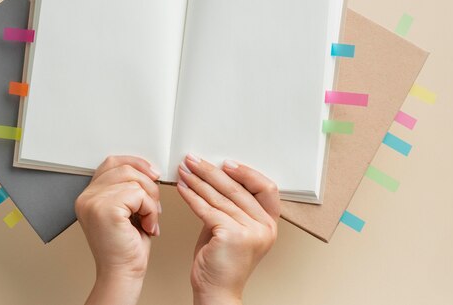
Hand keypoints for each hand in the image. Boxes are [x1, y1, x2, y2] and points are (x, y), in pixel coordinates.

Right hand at [75, 155, 160, 304]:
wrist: (123, 273)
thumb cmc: (126, 247)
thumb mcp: (126, 210)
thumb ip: (128, 188)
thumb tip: (147, 169)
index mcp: (89, 196)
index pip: (111, 163)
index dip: (135, 163)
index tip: (152, 173)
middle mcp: (86, 197)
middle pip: (125, 169)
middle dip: (148, 185)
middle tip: (153, 207)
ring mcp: (93, 202)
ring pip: (135, 180)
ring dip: (151, 200)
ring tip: (149, 218)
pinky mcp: (106, 209)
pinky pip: (139, 194)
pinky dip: (150, 209)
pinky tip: (147, 225)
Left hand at [177, 154, 280, 304]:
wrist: (216, 293)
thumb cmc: (220, 263)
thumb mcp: (231, 228)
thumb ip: (230, 206)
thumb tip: (214, 177)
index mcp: (270, 224)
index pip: (266, 188)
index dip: (247, 173)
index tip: (225, 163)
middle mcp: (265, 228)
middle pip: (238, 189)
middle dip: (211, 171)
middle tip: (194, 161)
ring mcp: (251, 232)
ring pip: (220, 197)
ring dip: (198, 181)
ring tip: (184, 171)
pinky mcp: (233, 236)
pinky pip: (208, 209)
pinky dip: (192, 197)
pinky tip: (183, 188)